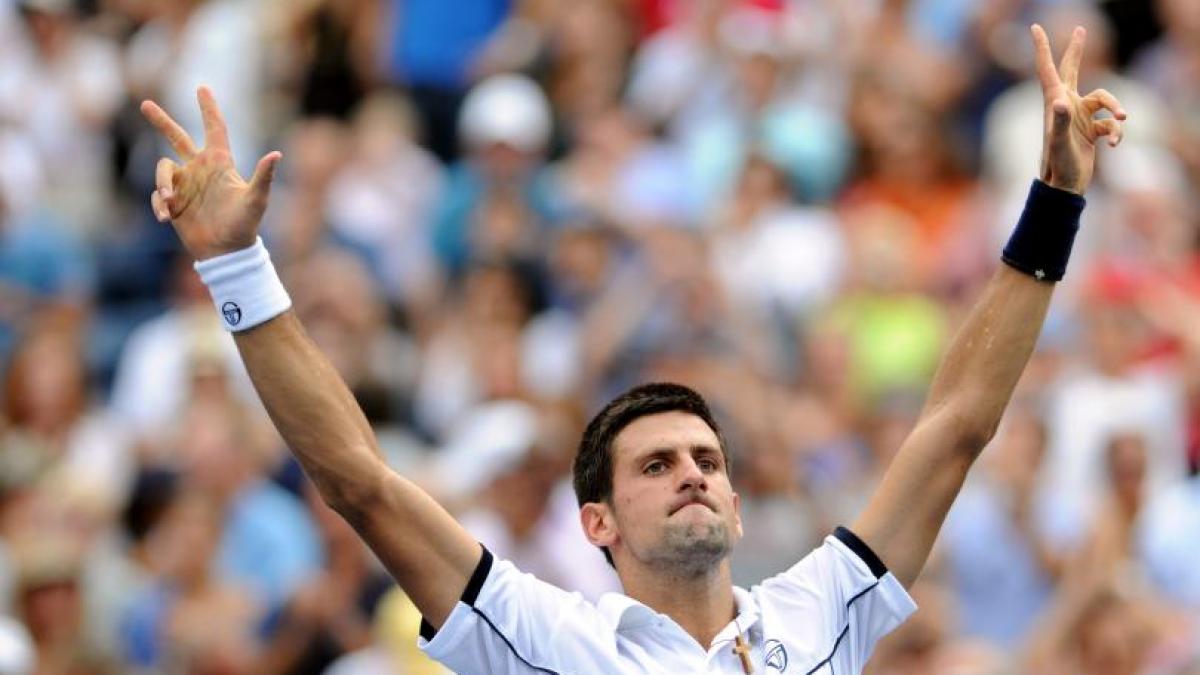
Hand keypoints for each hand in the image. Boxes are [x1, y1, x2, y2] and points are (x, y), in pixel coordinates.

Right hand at [141, 87, 281, 259]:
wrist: (226, 253)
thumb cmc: (244, 226)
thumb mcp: (256, 200)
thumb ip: (263, 176)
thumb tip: (277, 154)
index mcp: (220, 163)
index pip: (214, 128)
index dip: (209, 109)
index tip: (202, 88)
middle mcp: (200, 169)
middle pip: (178, 137)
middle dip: (162, 121)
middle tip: (146, 104)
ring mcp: (185, 185)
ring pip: (162, 169)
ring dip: (161, 184)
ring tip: (170, 203)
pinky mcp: (174, 202)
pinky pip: (158, 195)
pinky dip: (159, 204)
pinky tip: (167, 217)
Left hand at [1031, 24, 1126, 193]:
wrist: (1065, 186)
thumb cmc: (1058, 164)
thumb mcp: (1059, 142)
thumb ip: (1062, 120)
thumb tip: (1062, 101)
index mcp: (1054, 102)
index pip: (1048, 68)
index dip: (1042, 47)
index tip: (1035, 27)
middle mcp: (1066, 105)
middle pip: (1073, 70)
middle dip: (1077, 51)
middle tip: (1081, 29)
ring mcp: (1079, 116)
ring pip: (1106, 99)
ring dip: (1117, 108)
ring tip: (1122, 118)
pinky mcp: (1091, 129)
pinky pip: (1111, 123)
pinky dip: (1117, 132)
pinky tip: (1115, 144)